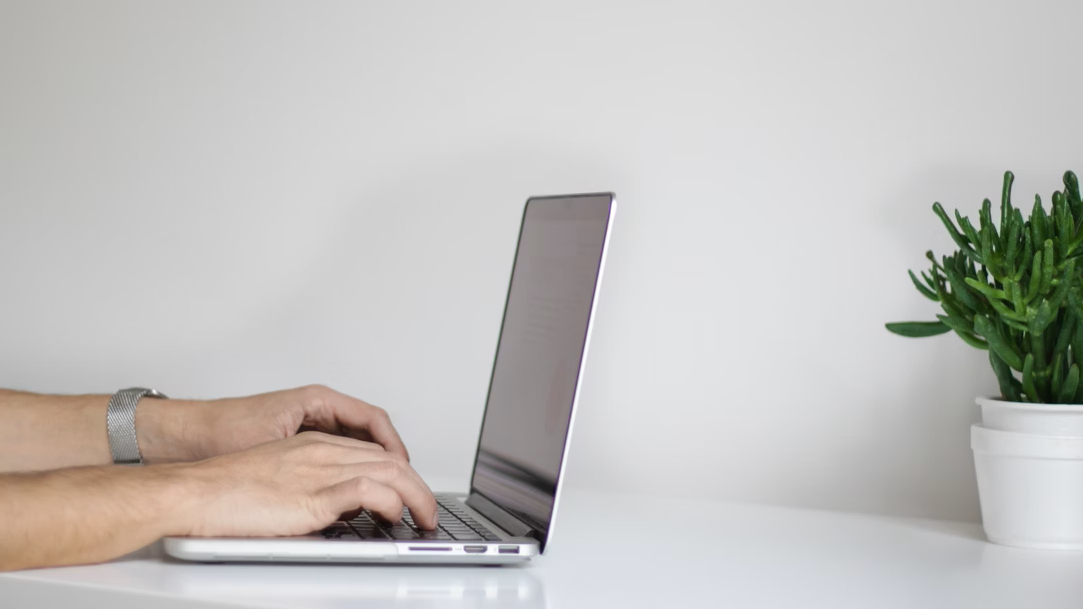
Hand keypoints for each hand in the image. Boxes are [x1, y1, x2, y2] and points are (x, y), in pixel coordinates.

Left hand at [138, 385, 409, 463]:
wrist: (183, 436)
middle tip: (401, 481)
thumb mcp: (275, 443)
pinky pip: (337, 451)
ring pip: (354, 442)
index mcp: (317, 400)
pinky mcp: (298, 439)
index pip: (372, 418)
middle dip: (388, 456)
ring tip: (383, 486)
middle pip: (369, 430)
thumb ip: (314, 456)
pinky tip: (351, 487)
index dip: (393, 444)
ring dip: (370, 462)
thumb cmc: (220, 431)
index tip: (403, 466)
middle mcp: (316, 408)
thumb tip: (351, 473)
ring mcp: (308, 423)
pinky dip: (350, 468)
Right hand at [174, 431, 437, 536]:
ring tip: (424, 517)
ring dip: (416, 496)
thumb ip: (310, 488)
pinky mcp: (313, 494)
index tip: (410, 491)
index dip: (398, 472)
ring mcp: (319, 470)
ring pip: (389, 471)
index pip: (372, 451)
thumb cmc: (224, 491)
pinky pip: (369, 491)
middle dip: (418, 484)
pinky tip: (396, 516)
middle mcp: (322, 451)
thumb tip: (337, 512)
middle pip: (389, 458)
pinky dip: (392, 502)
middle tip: (428, 509)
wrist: (195, 491)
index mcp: (312, 444)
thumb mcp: (278, 482)